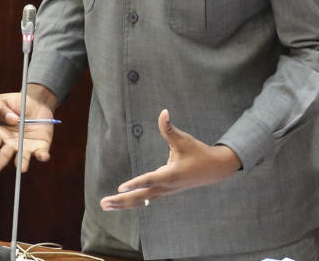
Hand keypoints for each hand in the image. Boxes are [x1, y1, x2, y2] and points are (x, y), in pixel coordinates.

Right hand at [0, 84, 57, 176]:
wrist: (36, 102)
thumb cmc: (15, 102)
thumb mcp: (1, 100)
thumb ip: (1, 109)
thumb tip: (12, 119)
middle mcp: (11, 144)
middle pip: (4, 155)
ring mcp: (25, 147)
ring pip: (23, 158)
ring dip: (22, 163)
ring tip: (22, 168)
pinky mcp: (40, 146)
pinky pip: (41, 153)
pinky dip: (42, 156)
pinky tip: (43, 156)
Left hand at [99, 109, 241, 209]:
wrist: (215, 169)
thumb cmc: (198, 152)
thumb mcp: (184, 139)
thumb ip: (169, 128)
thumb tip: (163, 112)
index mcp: (171, 175)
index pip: (150, 180)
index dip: (135, 183)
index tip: (120, 188)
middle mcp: (166, 187)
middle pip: (141, 197)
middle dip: (122, 201)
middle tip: (103, 203)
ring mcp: (165, 191)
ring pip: (142, 200)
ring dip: (123, 204)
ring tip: (104, 205)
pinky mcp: (164, 191)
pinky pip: (145, 199)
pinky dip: (132, 202)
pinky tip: (119, 204)